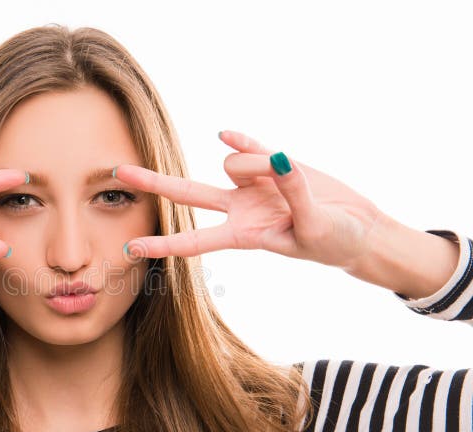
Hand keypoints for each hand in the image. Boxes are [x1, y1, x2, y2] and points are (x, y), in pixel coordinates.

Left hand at [115, 130, 386, 271]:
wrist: (359, 230)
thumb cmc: (336, 241)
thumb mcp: (314, 223)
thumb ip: (293, 191)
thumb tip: (276, 156)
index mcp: (244, 235)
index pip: (194, 241)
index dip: (162, 245)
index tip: (129, 249)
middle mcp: (240, 210)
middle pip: (187, 194)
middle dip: (154, 183)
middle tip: (119, 171)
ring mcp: (254, 187)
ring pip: (233, 163)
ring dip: (258, 163)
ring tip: (298, 183)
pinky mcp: (273, 165)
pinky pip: (248, 147)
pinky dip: (239, 141)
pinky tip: (225, 134)